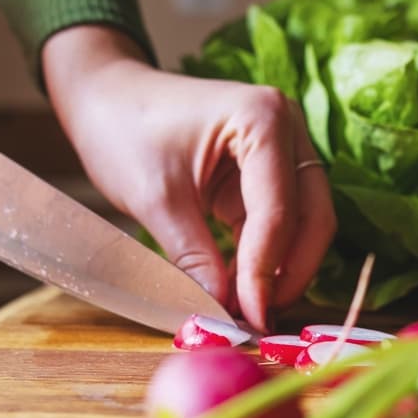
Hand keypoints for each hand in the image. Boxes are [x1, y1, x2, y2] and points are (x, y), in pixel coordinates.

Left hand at [42, 25, 336, 331]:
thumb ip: (193, 259)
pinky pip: (282, 222)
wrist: (105, 97)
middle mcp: (287, 128)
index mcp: (263, 119)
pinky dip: (267, 257)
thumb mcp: (155, 200)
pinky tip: (243, 289)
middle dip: (289, 272)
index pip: (279, 211)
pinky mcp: (269, 172)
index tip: (249, 318)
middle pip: (312, 216)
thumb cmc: (123, 129)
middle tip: (256, 320)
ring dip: (283, 269)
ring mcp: (284, 149)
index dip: (266, 272)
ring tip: (248, 310)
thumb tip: (220, 315)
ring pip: (306, 223)